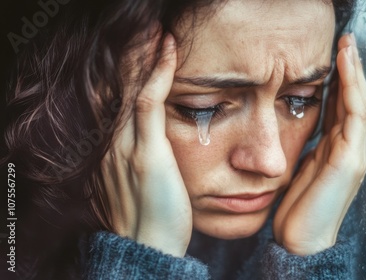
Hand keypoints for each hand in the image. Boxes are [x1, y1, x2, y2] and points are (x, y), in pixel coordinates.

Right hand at [101, 29, 191, 256]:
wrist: (149, 249)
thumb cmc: (151, 219)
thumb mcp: (138, 184)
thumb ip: (139, 160)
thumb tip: (153, 148)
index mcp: (112, 149)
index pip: (117, 99)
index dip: (127, 71)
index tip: (141, 49)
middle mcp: (113, 143)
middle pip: (118, 86)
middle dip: (130, 55)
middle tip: (145, 27)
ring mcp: (126, 147)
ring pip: (130, 87)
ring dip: (142, 54)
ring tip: (154, 28)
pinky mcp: (146, 154)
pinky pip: (148, 102)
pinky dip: (157, 72)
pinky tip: (167, 48)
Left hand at [273, 34, 365, 255]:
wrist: (301, 241)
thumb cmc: (298, 208)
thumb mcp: (301, 168)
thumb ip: (310, 146)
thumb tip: (303, 125)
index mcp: (336, 150)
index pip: (342, 108)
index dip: (340, 81)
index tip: (333, 57)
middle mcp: (350, 149)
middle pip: (354, 101)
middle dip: (351, 70)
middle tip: (346, 41)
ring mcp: (354, 154)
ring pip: (359, 103)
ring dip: (355, 73)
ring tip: (348, 45)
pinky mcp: (351, 161)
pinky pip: (355, 116)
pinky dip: (352, 89)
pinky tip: (347, 68)